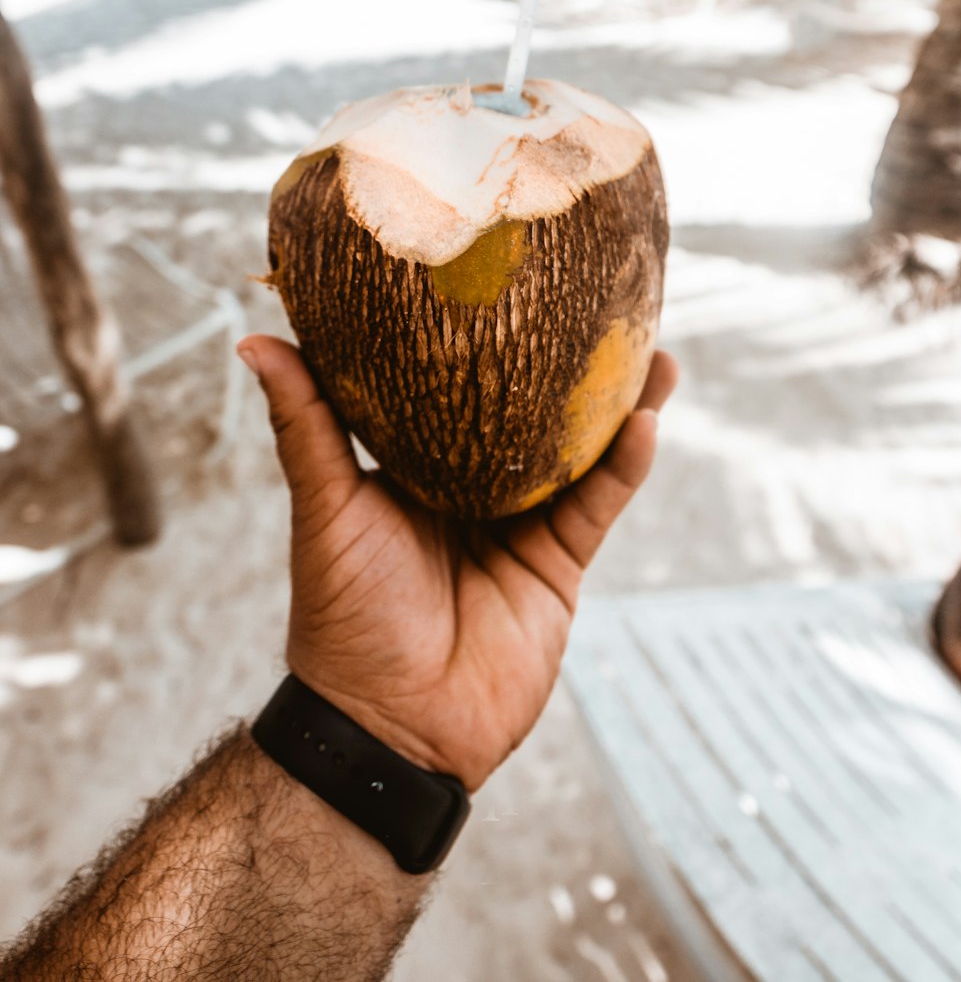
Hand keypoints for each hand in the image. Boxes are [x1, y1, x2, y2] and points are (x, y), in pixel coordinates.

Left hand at [238, 336, 677, 791]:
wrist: (389, 726)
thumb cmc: (342, 614)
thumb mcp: (325, 506)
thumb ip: (305, 423)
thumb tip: (253, 339)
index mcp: (417, 466)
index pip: (457, 389)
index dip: (486, 342)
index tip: (512, 285)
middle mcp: (473, 487)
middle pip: (532, 415)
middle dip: (569, 367)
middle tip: (605, 306)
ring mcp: (520, 525)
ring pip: (579, 453)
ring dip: (618, 407)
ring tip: (656, 353)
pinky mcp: (557, 566)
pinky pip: (597, 507)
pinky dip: (622, 468)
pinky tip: (646, 424)